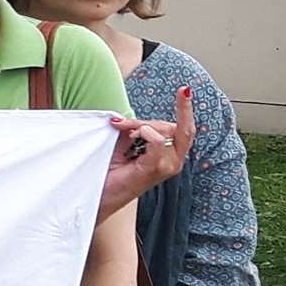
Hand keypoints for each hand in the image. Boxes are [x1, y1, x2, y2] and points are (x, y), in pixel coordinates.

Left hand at [100, 85, 194, 220]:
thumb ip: (133, 128)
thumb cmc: (111, 171)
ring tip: (123, 139)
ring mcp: (168, 166)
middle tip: (120, 125)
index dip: (185, 108)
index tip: (185, 89)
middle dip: (145, 121)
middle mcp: (174, 161)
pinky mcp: (157, 169)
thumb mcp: (123, 142)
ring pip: (162, 130)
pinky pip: (156, 140)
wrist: (99, 196)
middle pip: (172, 126)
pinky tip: (132, 141)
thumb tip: (127, 118)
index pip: (185, 128)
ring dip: (138, 127)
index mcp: (169, 154)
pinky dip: (143, 133)